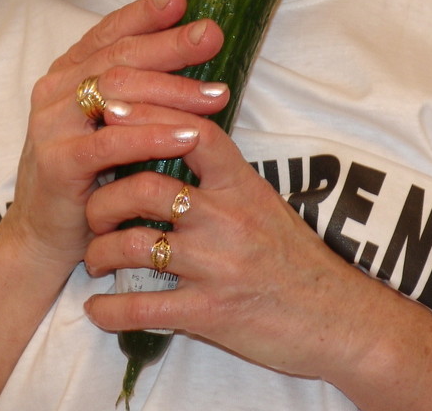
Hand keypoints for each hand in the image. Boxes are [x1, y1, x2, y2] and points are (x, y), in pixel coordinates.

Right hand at [0, 0, 227, 272]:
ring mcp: (52, 125)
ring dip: (172, 90)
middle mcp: (55, 92)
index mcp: (67, 75)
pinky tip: (188, 135)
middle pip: (118, 56)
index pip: (108, 33)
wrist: (43, 239)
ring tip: (216, 94)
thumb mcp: (113, 126)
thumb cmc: (90, 179)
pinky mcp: (58, 163)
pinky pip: (111, 143)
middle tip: (213, 35)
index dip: (144, 13)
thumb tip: (195, 52)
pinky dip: (153, 137)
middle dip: (169, 44)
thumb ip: (139, 92)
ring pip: (116, 92)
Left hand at [81, 115, 377, 380]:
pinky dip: (109, 309)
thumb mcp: (264, 202)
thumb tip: (171, 142)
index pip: (193, 134)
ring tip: (95, 258)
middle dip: (104, 200)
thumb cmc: (296, 257)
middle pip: (144, 189)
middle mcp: (226, 220)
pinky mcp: (209, 312)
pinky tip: (97, 308)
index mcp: (241, 185)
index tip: (110, 112)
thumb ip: (221, 177)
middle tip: (93, 212)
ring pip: (133, 246)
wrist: (338, 318)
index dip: (148, 117)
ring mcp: (216, 266)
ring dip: (100, 253)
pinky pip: (142, 307)